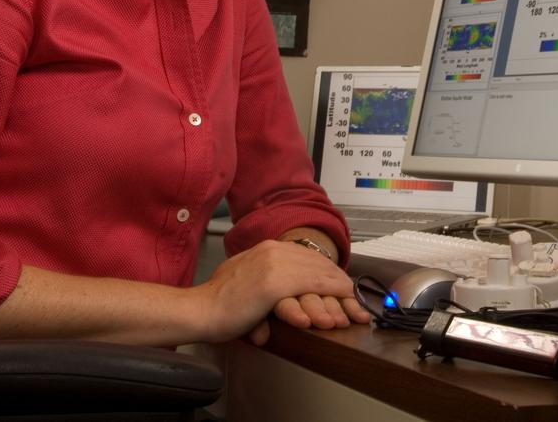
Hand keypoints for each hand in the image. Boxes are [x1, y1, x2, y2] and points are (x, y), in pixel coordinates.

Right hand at [191, 239, 354, 343]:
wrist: (200, 309)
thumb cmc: (219, 303)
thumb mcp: (247, 281)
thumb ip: (267, 283)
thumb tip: (279, 306)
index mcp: (267, 248)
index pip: (307, 257)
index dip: (329, 273)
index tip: (343, 288)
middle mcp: (273, 250)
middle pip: (318, 264)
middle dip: (340, 284)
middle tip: (357, 302)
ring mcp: (274, 264)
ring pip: (319, 274)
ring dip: (340, 293)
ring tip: (354, 308)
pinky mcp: (273, 283)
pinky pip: (311, 286)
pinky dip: (330, 295)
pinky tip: (341, 304)